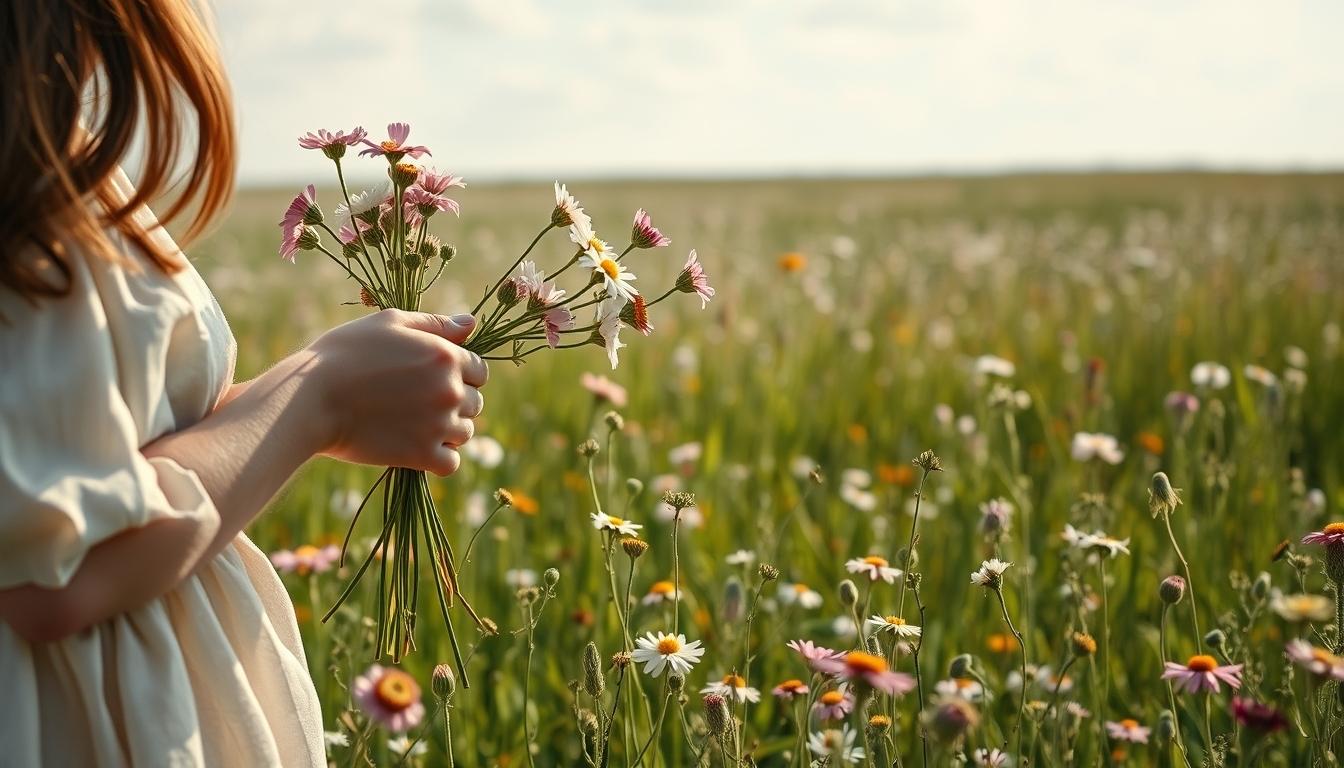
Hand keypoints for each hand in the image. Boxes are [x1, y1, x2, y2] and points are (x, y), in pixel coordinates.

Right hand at [303, 309, 487, 475]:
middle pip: (475, 403)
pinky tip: (417, 447)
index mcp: (446, 356)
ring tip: (414, 423)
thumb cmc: (345, 353)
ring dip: (447, 431)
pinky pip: (451, 463)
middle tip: (418, 402)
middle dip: (454, 403)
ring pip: (465, 433)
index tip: (432, 379)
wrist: (311, 398)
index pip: (480, 371)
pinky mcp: (421, 455)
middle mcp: (449, 390)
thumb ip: (434, 324)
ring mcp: (438, 424)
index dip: (460, 374)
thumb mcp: (389, 323)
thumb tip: (471, 323)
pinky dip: (439, 459)